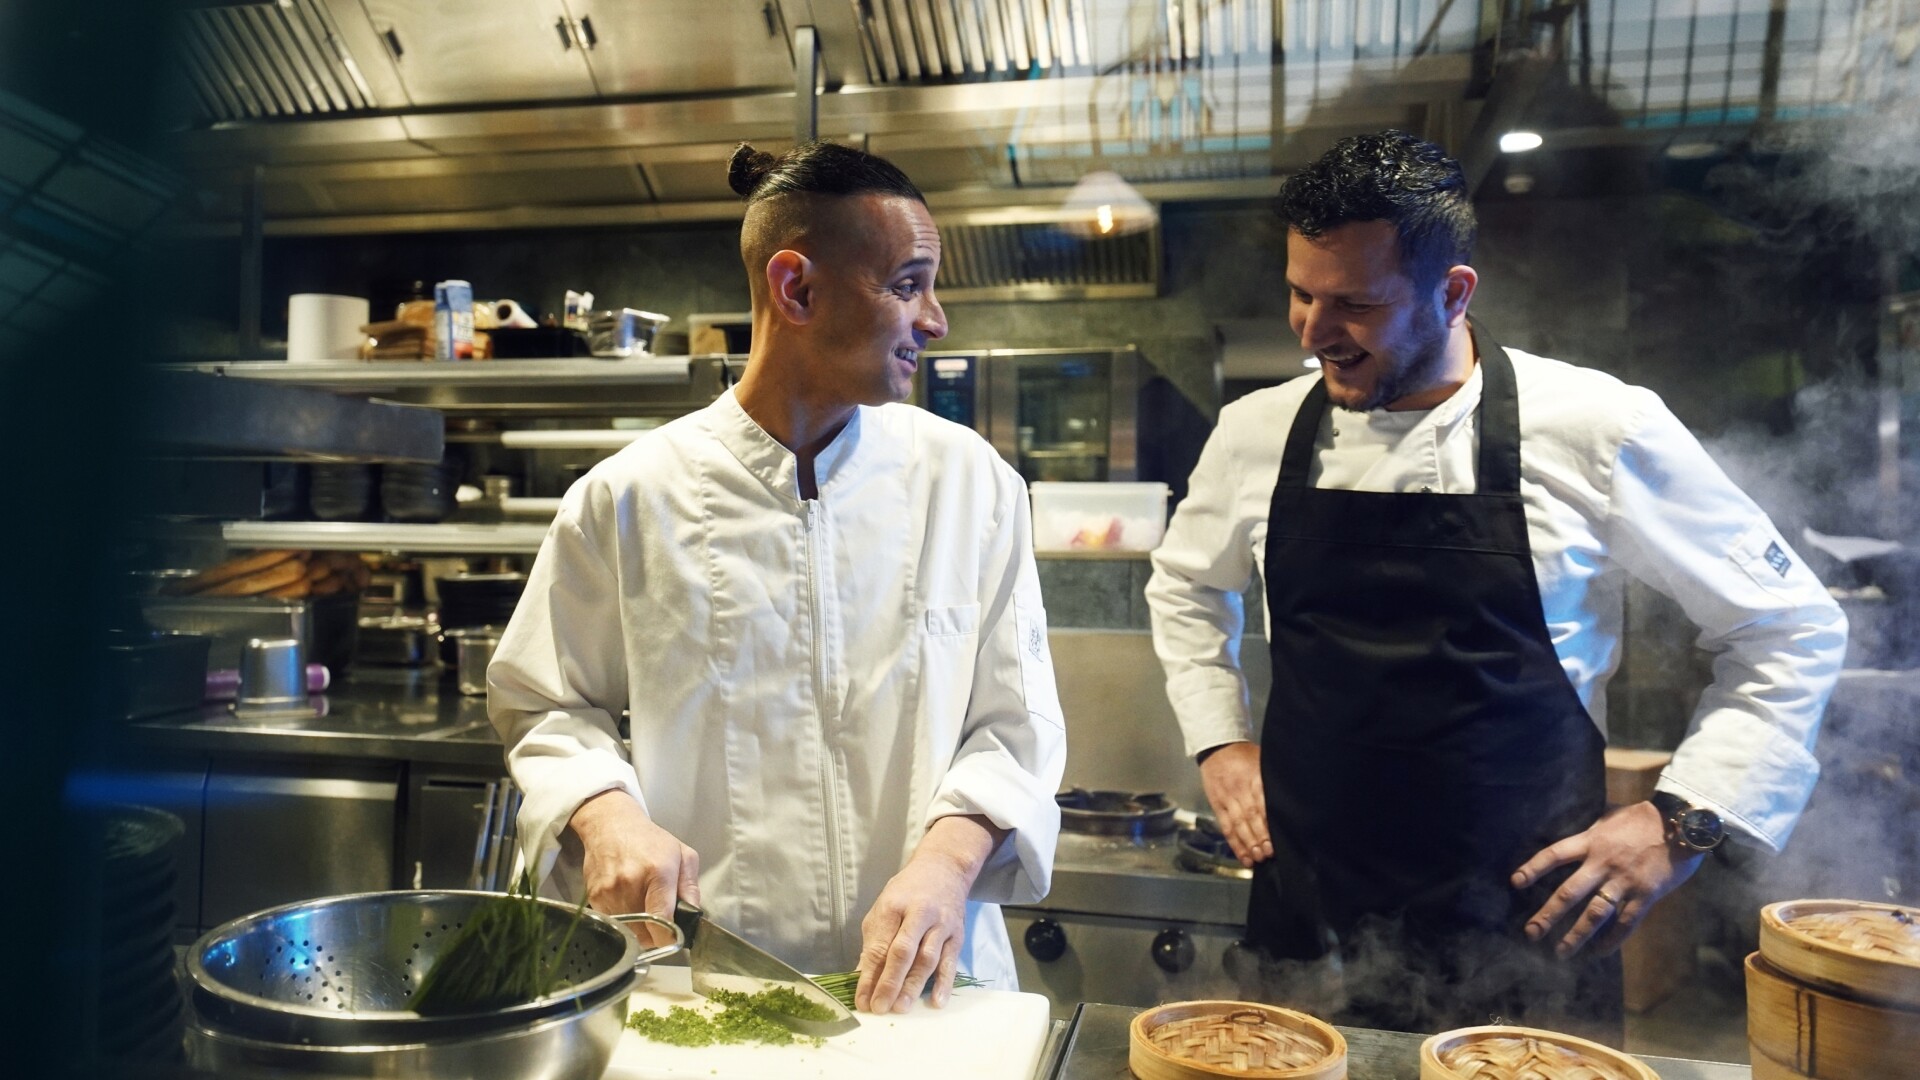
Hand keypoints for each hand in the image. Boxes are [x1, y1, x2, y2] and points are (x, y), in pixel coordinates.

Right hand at [567, 790, 699, 946]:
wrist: (611, 825)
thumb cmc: (651, 841)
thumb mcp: (683, 855)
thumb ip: (691, 887)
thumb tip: (692, 916)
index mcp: (658, 872)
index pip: (661, 919)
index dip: (668, 937)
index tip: (673, 939)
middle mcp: (630, 883)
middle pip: (643, 932)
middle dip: (654, 936)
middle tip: (660, 924)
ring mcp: (609, 891)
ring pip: (627, 931)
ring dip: (638, 931)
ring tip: (643, 913)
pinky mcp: (594, 897)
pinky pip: (612, 923)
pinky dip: (622, 922)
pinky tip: (628, 905)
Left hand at [855, 816, 1001, 1013]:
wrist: (944, 868)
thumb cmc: (907, 892)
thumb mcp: (883, 908)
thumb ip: (874, 942)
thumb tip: (862, 976)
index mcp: (893, 906)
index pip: (879, 946)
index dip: (869, 975)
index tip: (862, 1000)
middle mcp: (919, 913)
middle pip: (903, 952)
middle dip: (890, 982)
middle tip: (880, 1008)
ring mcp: (941, 924)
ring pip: (927, 958)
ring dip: (914, 985)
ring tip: (901, 1007)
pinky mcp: (957, 934)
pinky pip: (950, 961)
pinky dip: (945, 983)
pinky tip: (937, 1001)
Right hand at [1199, 742, 1270, 865]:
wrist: (1217, 747)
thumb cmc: (1245, 756)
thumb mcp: (1263, 762)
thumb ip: (1273, 780)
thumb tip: (1293, 798)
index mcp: (1255, 779)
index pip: (1263, 804)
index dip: (1268, 823)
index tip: (1277, 838)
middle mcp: (1240, 791)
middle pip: (1251, 817)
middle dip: (1260, 838)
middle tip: (1269, 853)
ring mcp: (1228, 799)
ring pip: (1238, 825)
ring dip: (1248, 844)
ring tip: (1257, 858)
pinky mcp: (1218, 806)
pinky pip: (1226, 827)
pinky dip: (1234, 843)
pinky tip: (1243, 856)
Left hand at [1511, 801, 1704, 958]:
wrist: (1683, 822)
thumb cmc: (1645, 818)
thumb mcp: (1610, 818)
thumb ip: (1592, 833)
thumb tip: (1577, 840)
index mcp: (1591, 841)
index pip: (1554, 855)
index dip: (1534, 868)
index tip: (1515, 882)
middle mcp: (1603, 863)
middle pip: (1569, 892)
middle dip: (1548, 915)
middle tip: (1531, 933)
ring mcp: (1624, 881)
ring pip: (1594, 914)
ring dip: (1576, 935)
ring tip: (1561, 952)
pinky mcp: (1646, 895)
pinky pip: (1625, 922)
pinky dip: (1611, 939)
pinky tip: (1599, 951)